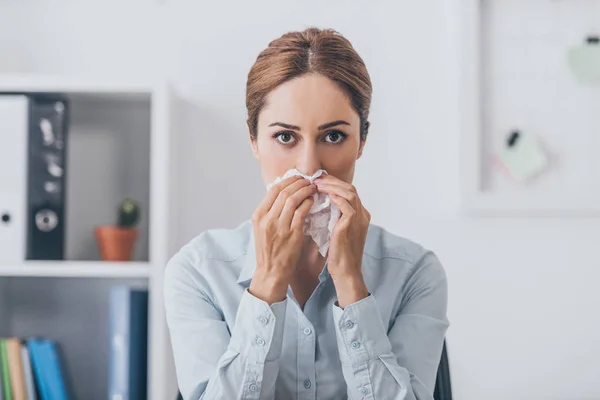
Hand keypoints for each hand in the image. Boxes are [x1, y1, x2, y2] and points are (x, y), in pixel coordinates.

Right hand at [249, 175, 315, 304]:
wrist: (271, 272)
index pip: (273, 190)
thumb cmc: (268, 251)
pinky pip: (302, 212)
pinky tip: (313, 201)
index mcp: (258, 216)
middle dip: (298, 183)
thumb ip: (270, 212)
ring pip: (294, 199)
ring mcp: (280, 226)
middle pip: (284, 192)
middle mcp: (267, 219)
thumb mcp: (261, 229)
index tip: (296, 178)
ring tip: (312, 188)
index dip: (287, 181)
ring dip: (305, 191)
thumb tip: (282, 194)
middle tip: (308, 180)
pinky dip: (308, 203)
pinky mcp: (293, 234)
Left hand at [314, 175, 369, 307]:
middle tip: (316, 179)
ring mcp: (359, 219)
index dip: (334, 183)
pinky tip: (325, 195)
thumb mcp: (337, 230)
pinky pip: (347, 205)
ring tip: (318, 185)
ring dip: (332, 186)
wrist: (345, 271)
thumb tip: (320, 203)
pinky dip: (336, 197)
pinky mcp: (352, 225)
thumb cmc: (339, 253)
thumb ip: (334, 216)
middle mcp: (362, 214)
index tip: (319, 181)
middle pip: (350, 188)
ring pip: (349, 193)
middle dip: (332, 181)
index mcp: (360, 215)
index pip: (348, 191)